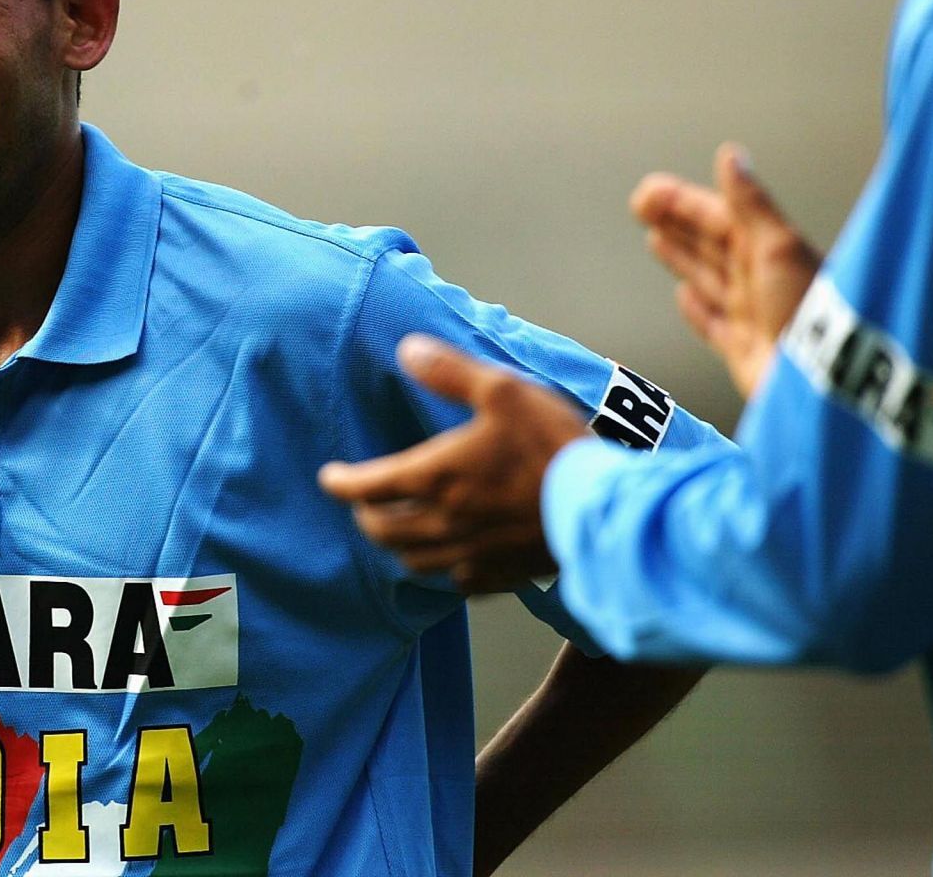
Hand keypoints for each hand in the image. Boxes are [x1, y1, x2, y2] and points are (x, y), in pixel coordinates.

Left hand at [317, 335, 589, 594]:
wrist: (602, 510)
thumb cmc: (551, 447)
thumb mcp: (502, 391)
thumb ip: (450, 371)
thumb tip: (408, 350)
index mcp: (435, 478)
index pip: (369, 487)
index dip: (342, 483)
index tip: (330, 478)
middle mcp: (444, 523)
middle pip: (384, 530)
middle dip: (365, 516)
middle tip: (363, 503)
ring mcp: (472, 554)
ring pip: (414, 561)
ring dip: (398, 545)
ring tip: (398, 530)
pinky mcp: (502, 575)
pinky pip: (459, 582)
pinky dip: (445, 570)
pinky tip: (453, 561)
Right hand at [629, 143, 821, 398]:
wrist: (824, 383)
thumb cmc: (806, 311)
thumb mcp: (778, 247)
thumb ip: (750, 204)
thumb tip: (730, 155)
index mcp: (768, 251)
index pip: (717, 216)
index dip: (681, 202)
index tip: (647, 192)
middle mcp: (760, 280)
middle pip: (709, 243)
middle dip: (676, 222)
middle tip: (641, 206)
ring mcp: (752, 315)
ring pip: (708, 277)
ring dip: (682, 256)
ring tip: (656, 238)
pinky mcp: (744, 351)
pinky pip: (714, 324)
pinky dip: (696, 309)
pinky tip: (683, 296)